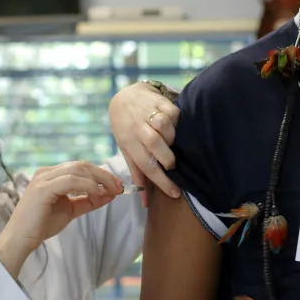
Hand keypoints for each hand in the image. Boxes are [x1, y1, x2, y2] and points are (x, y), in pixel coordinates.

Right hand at [0, 162, 122, 275]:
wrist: (20, 240)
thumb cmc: (42, 225)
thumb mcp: (70, 210)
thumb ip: (88, 201)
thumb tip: (110, 194)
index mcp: (51, 174)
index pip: (81, 167)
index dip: (102, 174)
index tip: (118, 185)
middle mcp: (46, 172)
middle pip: (82, 165)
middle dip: (104, 175)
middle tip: (120, 187)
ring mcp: (43, 178)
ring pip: (78, 169)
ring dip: (99, 180)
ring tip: (111, 192)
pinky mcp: (42, 188)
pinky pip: (72, 180)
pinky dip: (88, 186)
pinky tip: (97, 195)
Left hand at [109, 82, 180, 204]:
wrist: (124, 98)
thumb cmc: (127, 130)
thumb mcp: (127, 151)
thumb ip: (138, 174)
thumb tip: (145, 202)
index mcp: (128, 142)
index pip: (146, 165)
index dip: (162, 181)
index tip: (175, 193)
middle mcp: (137, 127)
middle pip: (156, 144)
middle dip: (167, 158)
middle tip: (170, 163)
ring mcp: (148, 113)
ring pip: (165, 128)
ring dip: (171, 139)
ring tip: (169, 142)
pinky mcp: (160, 102)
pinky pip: (174, 115)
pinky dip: (175, 123)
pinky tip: (170, 126)